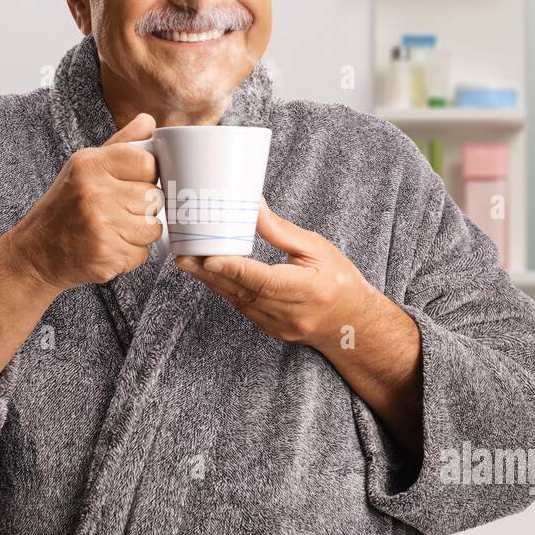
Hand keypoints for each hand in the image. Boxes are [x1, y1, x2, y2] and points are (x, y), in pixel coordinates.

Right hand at [9, 113, 162, 292]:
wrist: (34, 254)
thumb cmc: (64, 208)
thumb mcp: (84, 168)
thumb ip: (121, 144)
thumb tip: (149, 121)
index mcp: (90, 164)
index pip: (148, 162)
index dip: (148, 176)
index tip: (133, 184)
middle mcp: (95, 192)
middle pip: (154, 197)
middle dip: (143, 208)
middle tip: (116, 212)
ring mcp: (101, 225)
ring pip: (153, 227)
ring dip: (139, 233)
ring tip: (112, 230)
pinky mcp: (107, 254)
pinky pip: (142, 253)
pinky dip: (130, 254)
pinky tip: (108, 247)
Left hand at [176, 200, 378, 351]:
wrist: (351, 324)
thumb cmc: (340, 281)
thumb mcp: (317, 249)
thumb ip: (281, 231)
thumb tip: (252, 204)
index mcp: (307, 290)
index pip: (265, 281)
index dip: (235, 269)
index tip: (209, 258)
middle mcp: (290, 313)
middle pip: (242, 292)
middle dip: (209, 273)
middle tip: (183, 256)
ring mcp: (277, 326)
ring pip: (237, 301)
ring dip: (211, 282)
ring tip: (188, 261)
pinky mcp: (269, 330)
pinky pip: (241, 308)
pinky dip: (225, 290)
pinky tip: (209, 275)